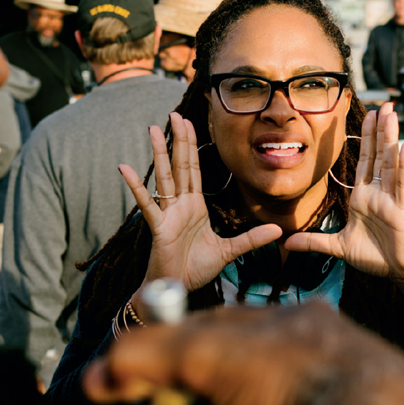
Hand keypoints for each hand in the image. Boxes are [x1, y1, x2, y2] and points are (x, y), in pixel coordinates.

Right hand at [83, 302, 403, 404]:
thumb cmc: (297, 378)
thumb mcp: (205, 356)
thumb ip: (148, 355)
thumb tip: (100, 373)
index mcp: (294, 319)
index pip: (226, 326)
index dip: (183, 350)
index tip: (156, 377)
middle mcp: (327, 352)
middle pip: (257, 374)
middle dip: (221, 401)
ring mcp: (346, 397)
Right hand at [119, 112, 281, 300]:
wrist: (178, 289)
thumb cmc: (195, 269)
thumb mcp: (229, 251)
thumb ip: (251, 239)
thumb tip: (278, 230)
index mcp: (195, 206)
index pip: (193, 170)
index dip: (192, 146)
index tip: (189, 123)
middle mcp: (180, 205)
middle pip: (180, 166)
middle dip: (179, 140)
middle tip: (174, 114)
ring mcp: (168, 214)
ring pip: (164, 178)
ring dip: (159, 154)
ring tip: (153, 130)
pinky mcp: (159, 228)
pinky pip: (147, 204)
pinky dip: (136, 187)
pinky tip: (126, 168)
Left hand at [286, 102, 403, 302]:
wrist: (397, 274)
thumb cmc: (375, 257)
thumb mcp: (338, 247)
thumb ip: (314, 242)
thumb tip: (287, 243)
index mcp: (364, 197)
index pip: (364, 162)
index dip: (366, 139)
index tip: (366, 116)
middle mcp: (378, 193)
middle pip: (379, 156)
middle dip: (380, 130)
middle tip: (383, 105)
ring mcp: (390, 200)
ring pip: (390, 164)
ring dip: (391, 139)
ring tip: (392, 116)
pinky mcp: (401, 211)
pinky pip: (401, 185)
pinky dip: (403, 166)